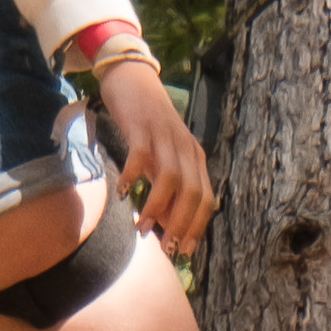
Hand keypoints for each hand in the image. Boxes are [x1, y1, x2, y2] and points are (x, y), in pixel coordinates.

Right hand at [87, 39, 214, 254]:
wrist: (132, 79)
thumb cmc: (147, 126)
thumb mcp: (163, 159)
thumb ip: (168, 188)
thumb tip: (166, 226)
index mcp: (195, 158)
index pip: (206, 199)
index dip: (197, 227)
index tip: (183, 251)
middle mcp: (185, 147)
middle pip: (193, 192)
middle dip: (180, 224)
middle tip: (165, 247)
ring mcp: (164, 136)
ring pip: (171, 178)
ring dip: (158, 207)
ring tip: (142, 227)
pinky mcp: (141, 125)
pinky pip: (141, 155)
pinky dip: (134, 177)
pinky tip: (124, 194)